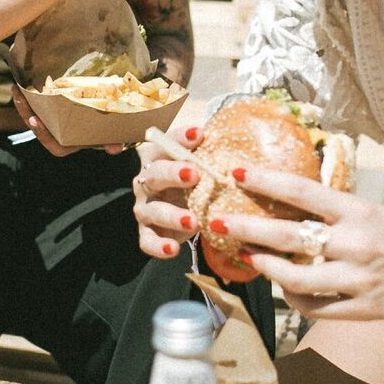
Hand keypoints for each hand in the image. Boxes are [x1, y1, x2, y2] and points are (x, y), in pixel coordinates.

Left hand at [10, 84, 126, 157]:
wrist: (103, 122)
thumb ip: (113, 143)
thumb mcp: (110, 137)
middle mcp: (56, 135)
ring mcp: (50, 124)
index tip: (36, 121)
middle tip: (20, 100)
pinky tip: (21, 84)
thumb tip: (115, 148)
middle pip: (37, 127)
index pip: (52, 144)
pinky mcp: (48, 112)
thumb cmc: (106, 131)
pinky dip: (28, 97)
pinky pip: (35, 107)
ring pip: (32, 116)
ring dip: (23, 104)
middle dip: (27, 114)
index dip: (42, 134)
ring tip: (16, 89)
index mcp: (66, 145)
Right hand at [129, 123, 203, 260]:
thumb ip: (210, 153)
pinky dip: (159, 246)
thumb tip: (237, 140)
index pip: (165, 143)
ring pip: (152, 210)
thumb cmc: (193, 182)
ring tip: (194, 221)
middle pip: (155, 174)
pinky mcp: (147, 232)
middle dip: (173, 174)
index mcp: (158, 158)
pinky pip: (147, 241)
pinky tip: (173, 249)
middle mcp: (146, 181)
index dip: (180, 138)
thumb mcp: (201, 165)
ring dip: (172, 215)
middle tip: (194, 175)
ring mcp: (145, 207)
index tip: (200, 133)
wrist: (183, 211)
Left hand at [216, 167, 383, 321]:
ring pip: (296, 278)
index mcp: (361, 212)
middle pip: (289, 235)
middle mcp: (357, 244)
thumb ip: (340, 213)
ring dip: (265, 267)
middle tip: (218, 221)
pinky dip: (295, 299)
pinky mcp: (366, 310)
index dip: (266, 181)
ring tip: (249, 256)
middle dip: (247, 228)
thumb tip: (294, 206)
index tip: (237, 172)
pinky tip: (285, 288)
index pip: (303, 192)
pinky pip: (316, 308)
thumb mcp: (379, 212)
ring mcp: (360, 280)